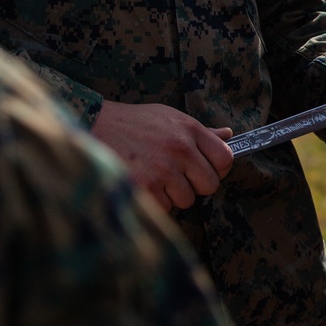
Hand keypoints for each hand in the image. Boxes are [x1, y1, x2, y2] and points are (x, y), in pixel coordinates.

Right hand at [92, 101, 233, 213]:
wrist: (96, 124)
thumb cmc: (135, 123)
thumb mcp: (170, 117)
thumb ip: (200, 131)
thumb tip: (228, 135)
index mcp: (189, 129)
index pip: (225, 158)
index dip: (218, 169)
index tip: (207, 170)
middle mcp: (180, 148)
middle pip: (210, 185)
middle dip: (196, 186)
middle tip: (179, 177)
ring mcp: (163, 168)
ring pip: (187, 200)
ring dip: (174, 195)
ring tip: (156, 177)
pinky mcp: (145, 186)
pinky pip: (165, 207)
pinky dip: (156, 201)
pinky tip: (144, 183)